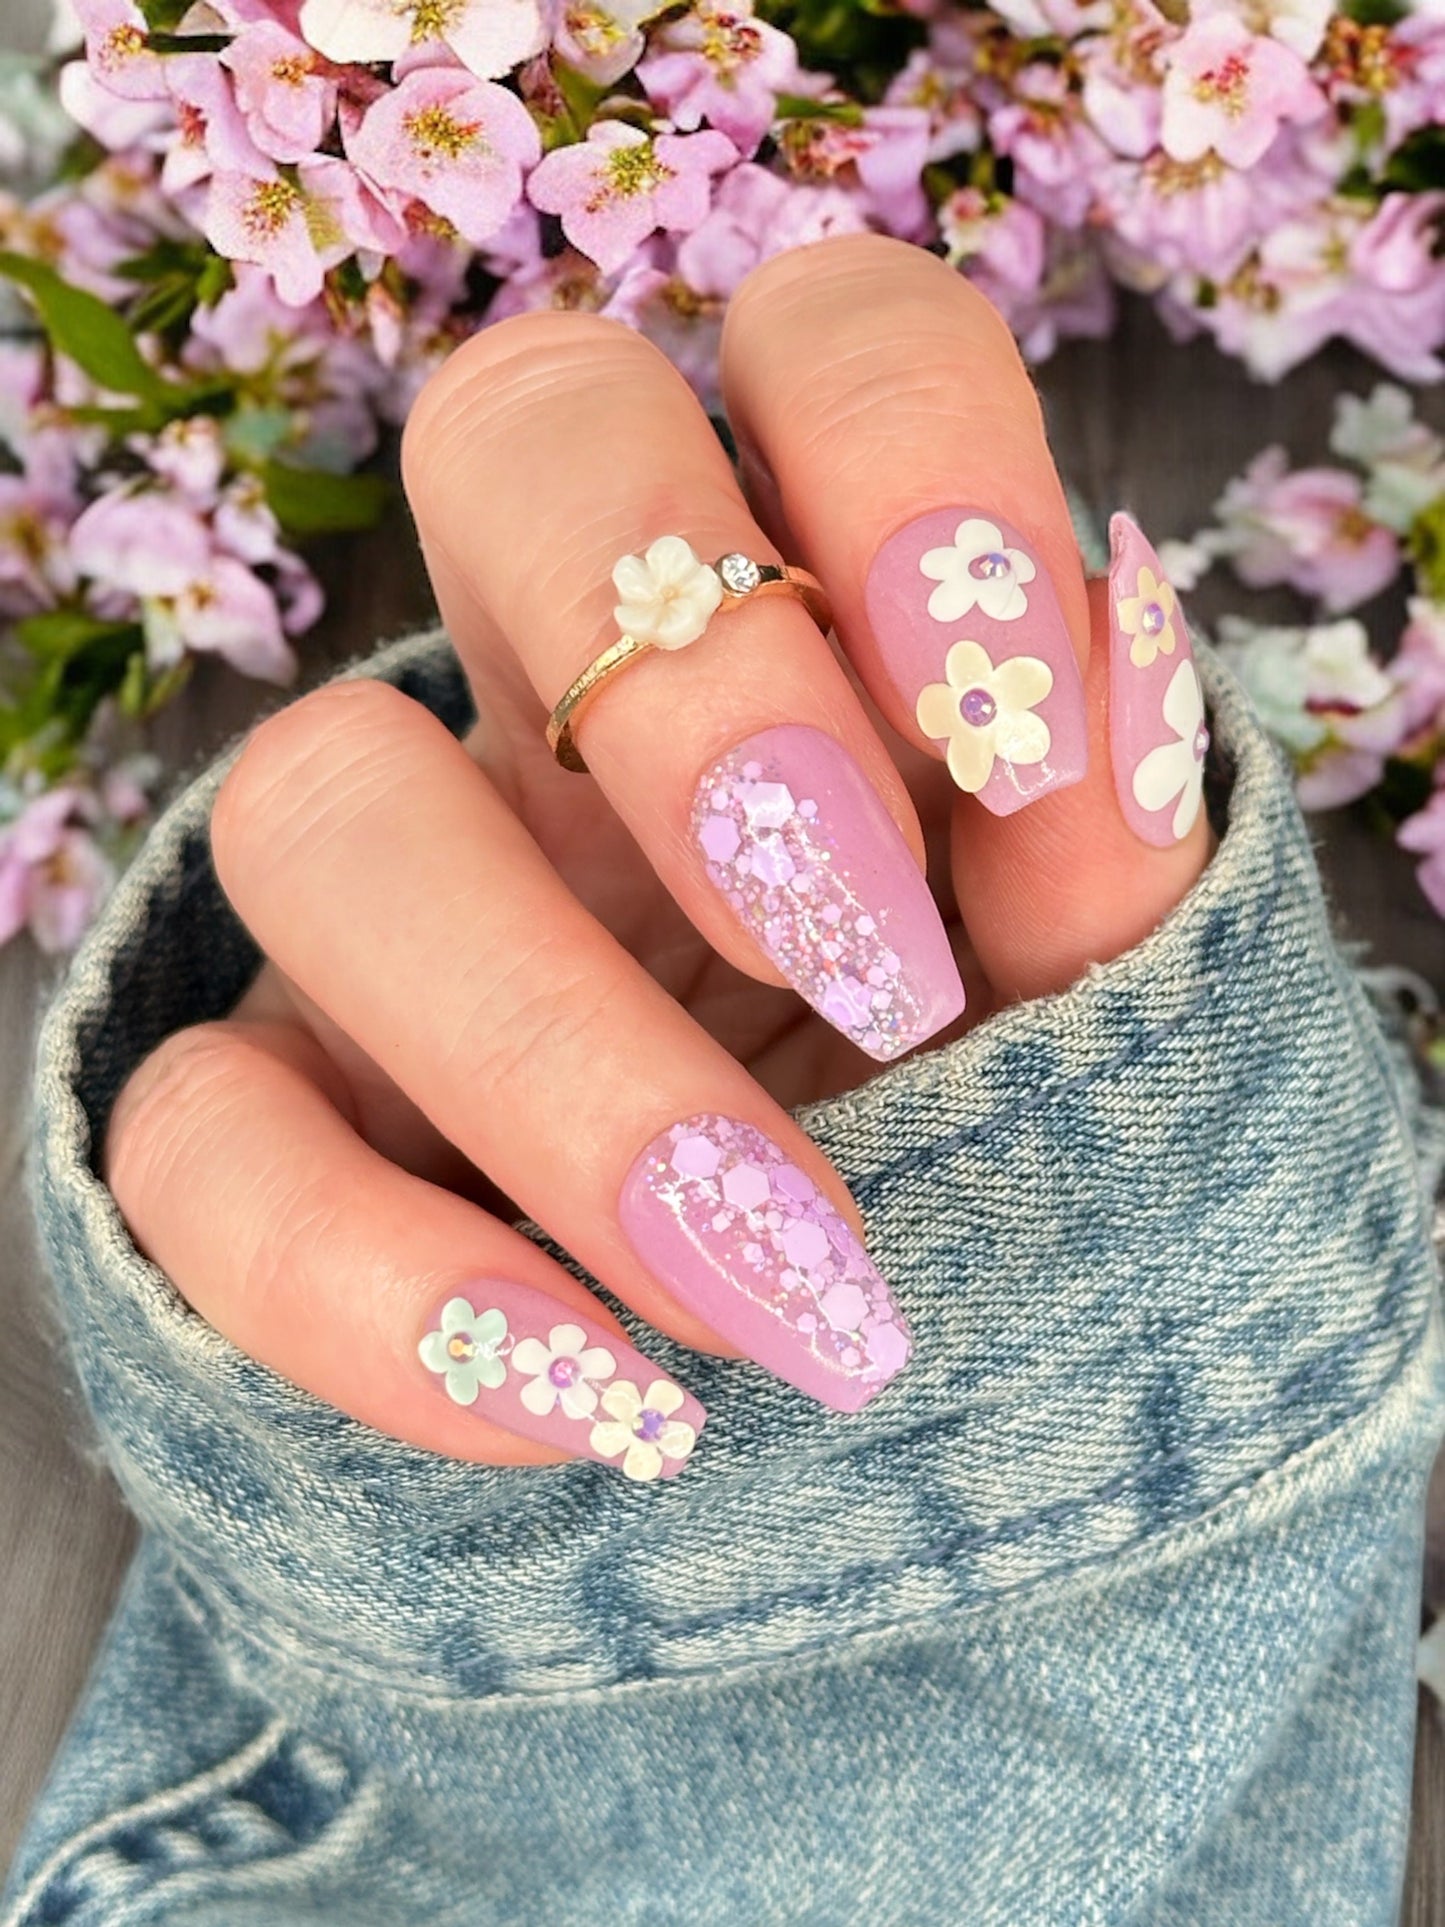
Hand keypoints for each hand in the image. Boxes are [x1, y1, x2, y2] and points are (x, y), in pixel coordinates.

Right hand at [103, 236, 1210, 1480]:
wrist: (851, 1368)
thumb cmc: (988, 1130)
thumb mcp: (1091, 998)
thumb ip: (1106, 860)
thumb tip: (1108, 692)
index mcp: (805, 609)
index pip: (818, 341)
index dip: (903, 459)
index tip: (1013, 742)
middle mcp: (567, 695)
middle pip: (512, 442)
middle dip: (693, 685)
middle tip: (866, 961)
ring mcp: (387, 896)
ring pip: (314, 808)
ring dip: (557, 1056)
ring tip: (783, 1281)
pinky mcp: (265, 1114)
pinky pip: (195, 1142)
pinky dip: (382, 1288)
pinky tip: (596, 1403)